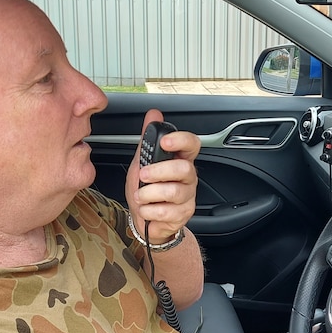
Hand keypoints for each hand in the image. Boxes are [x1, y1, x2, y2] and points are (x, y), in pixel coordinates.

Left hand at [126, 109, 199, 242]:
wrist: (145, 219)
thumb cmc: (146, 188)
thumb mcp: (142, 161)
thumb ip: (147, 139)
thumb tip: (153, 113)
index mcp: (180, 160)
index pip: (192, 144)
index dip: (181, 140)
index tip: (165, 141)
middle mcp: (187, 177)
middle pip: (184, 169)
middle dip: (159, 171)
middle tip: (143, 175)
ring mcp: (187, 196)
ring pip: (174, 191)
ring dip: (149, 193)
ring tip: (140, 195)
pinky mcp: (183, 214)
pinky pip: (167, 211)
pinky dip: (149, 210)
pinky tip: (146, 208)